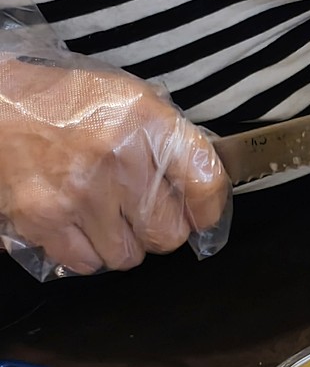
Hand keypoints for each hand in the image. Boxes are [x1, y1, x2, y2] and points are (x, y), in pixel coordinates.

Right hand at [0, 54, 229, 275]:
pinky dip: (84, 252)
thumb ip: (174, 144)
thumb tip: (204, 197)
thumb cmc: (68, 104)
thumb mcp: (134, 103)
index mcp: (147, 123)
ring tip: (101, 213)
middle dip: (157, 230)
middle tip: (137, 211)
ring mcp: (80, 193)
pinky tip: (75, 222)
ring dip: (119, 243)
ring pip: (127, 257)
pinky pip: (86, 263)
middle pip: (168, 235)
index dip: (208, 210)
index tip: (199, 216)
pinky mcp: (43, 218)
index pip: (206, 183)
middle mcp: (118, 158)